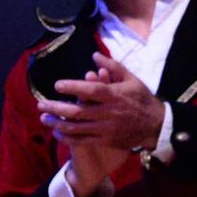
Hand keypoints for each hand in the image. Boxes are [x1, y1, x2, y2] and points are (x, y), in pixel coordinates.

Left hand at [40, 54, 164, 152]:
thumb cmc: (142, 99)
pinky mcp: (104, 140)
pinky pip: (81, 141)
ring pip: (76, 128)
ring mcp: (105, 128)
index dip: (73, 87)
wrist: (156, 125)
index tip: (57, 85)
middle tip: (40, 104)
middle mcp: (108, 112)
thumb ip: (112, 67)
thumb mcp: (131, 79)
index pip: (91, 90)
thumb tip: (95, 55)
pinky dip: (66, 138)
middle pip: (77, 111)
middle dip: (56, 108)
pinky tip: (56, 133)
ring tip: (44, 118)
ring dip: (56, 123)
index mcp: (114, 95)